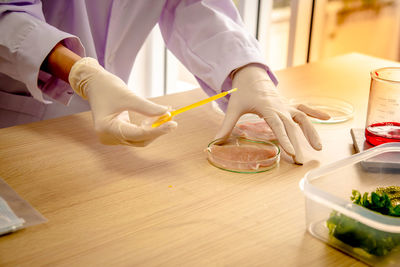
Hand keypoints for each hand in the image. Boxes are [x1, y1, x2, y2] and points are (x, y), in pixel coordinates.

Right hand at [69, 57, 176, 146]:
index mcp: (106, 129)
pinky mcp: (116, 134)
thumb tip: (167, 113)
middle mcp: (108, 137)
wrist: (94, 84)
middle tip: (172, 119)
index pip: (138, 134)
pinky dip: (147, 128)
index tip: (173, 124)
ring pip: (140, 139)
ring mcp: (112, 137)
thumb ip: (148, 107)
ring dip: (154, 129)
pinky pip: (136, 135)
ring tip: (165, 116)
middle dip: (157, 130)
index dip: (157, 130)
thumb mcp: (129, 96)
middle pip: (140, 140)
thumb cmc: (107, 87)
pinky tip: (155, 118)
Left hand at [215, 64, 329, 163]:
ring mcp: (286, 105)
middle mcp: (280, 107)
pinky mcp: (289, 104)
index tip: (290, 153)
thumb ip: (226, 126)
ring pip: (302, 119)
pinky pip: (304, 108)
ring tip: (318, 148)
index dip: (284, 140)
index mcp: (267, 107)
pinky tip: (327, 118)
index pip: (277, 126)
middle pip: (291, 127)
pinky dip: (315, 112)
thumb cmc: (242, 92)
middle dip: (296, 144)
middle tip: (299, 161)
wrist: (251, 76)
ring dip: (310, 132)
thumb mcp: (233, 108)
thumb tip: (215, 143)